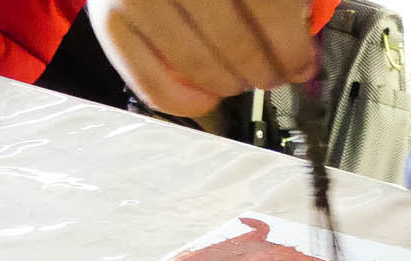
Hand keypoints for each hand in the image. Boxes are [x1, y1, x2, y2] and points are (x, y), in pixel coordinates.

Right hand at [87, 0, 315, 118]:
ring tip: (240, 78)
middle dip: (265, 70)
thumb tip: (301, 33)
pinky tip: (207, 97)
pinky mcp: (108, 18)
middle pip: (236, 42)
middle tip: (275, 75)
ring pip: (199, 66)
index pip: (269, 7)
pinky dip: (186, 102)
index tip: (302, 62)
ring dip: (231, 84)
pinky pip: (152, 83)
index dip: (293, 46)